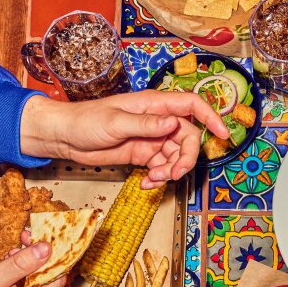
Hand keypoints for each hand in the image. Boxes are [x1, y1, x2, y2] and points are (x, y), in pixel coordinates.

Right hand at [0, 244, 63, 286]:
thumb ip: (22, 263)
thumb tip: (46, 249)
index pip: (57, 280)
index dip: (54, 256)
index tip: (49, 237)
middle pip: (52, 279)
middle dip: (40, 256)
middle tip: (28, 238)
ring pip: (44, 279)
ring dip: (32, 262)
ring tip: (14, 252)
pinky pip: (36, 284)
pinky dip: (27, 270)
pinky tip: (14, 263)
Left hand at [20, 89, 229, 186]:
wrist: (64, 137)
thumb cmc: (85, 121)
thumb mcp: (116, 122)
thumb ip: (146, 124)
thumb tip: (173, 124)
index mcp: (154, 104)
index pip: (191, 105)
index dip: (210, 117)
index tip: (222, 134)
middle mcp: (157, 120)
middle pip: (188, 137)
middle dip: (186, 157)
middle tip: (174, 173)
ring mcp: (151, 137)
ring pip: (176, 154)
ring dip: (171, 170)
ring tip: (155, 179)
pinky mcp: (143, 153)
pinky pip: (162, 165)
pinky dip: (160, 176)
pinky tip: (148, 182)